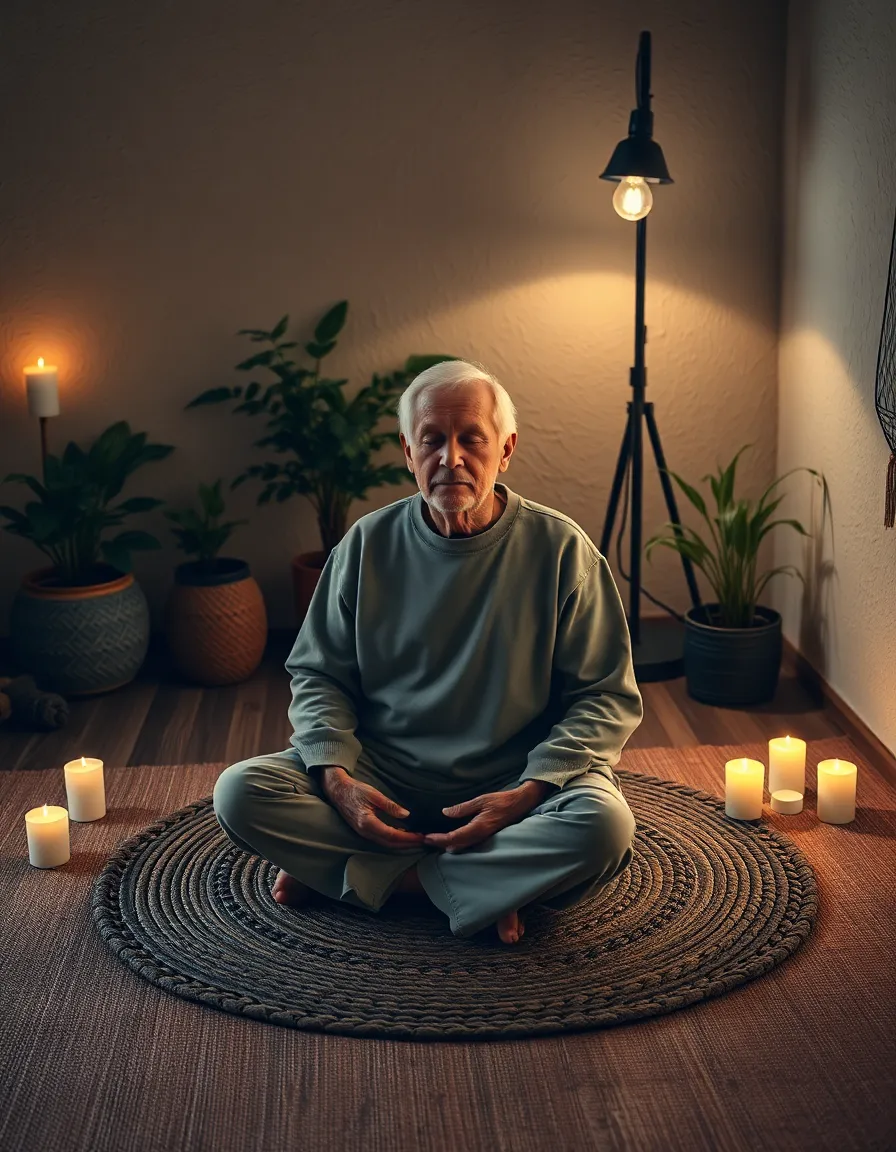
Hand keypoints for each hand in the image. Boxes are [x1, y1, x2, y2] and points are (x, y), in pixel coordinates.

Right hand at [318, 766, 426, 849]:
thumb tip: (406, 815)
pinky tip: (402, 836)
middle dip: (408, 844)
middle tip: (423, 841)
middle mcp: (365, 832)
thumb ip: (390, 806)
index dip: (408, 838)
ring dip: (402, 844)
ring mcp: (363, 833)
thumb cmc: (355, 790)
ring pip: (386, 844)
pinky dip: (393, 841)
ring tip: (416, 840)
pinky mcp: (363, 832)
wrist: (338, 791)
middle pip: (390, 844)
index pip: (392, 835)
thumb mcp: (374, 794)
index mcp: (368, 823)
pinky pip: (381, 840)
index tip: (421, 837)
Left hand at [422, 781, 550, 852]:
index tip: (427, 837)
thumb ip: (462, 808)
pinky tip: (450, 839)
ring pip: (462, 846)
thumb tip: (445, 812)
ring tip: (434, 841)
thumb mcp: (481, 800)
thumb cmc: (501, 800)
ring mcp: (483, 838)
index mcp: (478, 827)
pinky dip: (456, 843)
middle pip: (455, 845)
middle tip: (425, 840)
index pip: (454, 838)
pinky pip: (468, 843)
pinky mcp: (485, 836)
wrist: (520, 805)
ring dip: (447, 845)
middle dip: (440, 844)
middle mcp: (480, 836)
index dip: (439, 839)